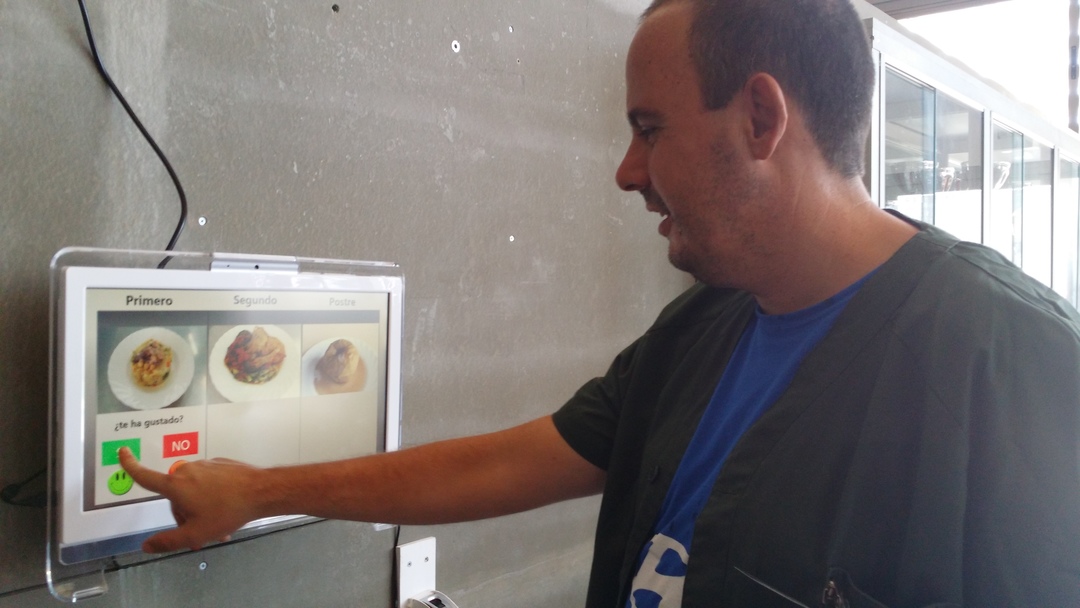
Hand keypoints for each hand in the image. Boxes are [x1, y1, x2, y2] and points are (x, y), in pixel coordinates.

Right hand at [118, 447, 261, 552]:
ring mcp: (206, 465)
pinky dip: (214, 497)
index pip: (145, 476)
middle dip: (184, 514)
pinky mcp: (222, 465)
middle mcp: (187, 470)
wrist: (261, 491)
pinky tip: (228, 510)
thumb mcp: (195, 534)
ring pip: (194, 490)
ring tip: (219, 526)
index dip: (130, 466)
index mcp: (175, 485)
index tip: (122, 453)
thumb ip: (168, 541)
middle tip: (201, 533)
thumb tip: (146, 545)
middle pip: (175, 496)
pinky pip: (210, 483)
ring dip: (201, 508)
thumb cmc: (227, 511)